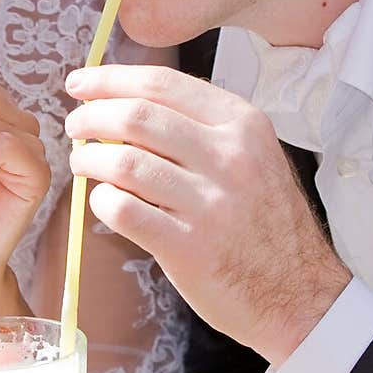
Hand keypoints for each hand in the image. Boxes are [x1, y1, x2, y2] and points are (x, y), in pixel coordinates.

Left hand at [64, 64, 350, 364]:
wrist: (298, 292)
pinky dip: (102, 202)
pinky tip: (104, 202)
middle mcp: (229, 157)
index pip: (162, 84)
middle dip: (91, 116)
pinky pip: (123, 211)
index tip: (79, 83)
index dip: (110, 79)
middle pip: (136, 116)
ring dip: (89, 159)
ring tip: (83, 163)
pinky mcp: (188, 248)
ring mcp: (210, 203)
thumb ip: (201, 126)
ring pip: (124, 163)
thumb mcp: (253, 155)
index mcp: (242, 124)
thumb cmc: (264, 220)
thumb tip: (126, 100)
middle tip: (74, 126)